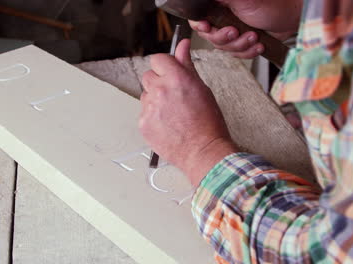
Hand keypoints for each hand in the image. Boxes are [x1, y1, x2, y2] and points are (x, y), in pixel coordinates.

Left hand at [140, 39, 237, 185]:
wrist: (203, 152)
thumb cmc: (208, 124)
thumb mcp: (202, 89)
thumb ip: (187, 65)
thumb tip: (182, 46)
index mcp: (177, 78)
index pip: (158, 59)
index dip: (165, 66)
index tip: (170, 73)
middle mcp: (160, 90)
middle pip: (148, 76)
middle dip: (159, 83)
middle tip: (174, 97)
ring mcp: (149, 108)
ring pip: (145, 95)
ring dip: (155, 100)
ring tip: (173, 114)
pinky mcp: (143, 123)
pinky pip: (144, 113)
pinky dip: (152, 117)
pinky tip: (167, 125)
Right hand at [189, 0, 302, 58]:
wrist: (292, 21)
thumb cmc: (273, 6)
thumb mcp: (242, 1)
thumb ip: (221, 0)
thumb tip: (203, 2)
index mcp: (220, 6)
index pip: (199, 18)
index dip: (200, 25)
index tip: (207, 27)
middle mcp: (224, 18)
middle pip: (210, 36)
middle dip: (226, 38)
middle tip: (236, 31)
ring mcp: (233, 31)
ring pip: (225, 47)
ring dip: (240, 45)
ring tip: (254, 37)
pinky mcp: (242, 43)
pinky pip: (237, 54)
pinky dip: (248, 52)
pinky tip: (258, 45)